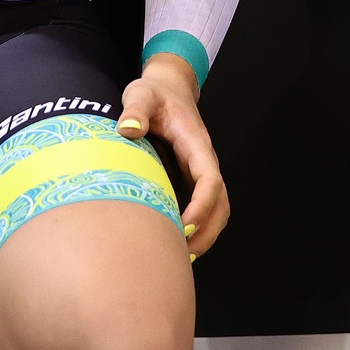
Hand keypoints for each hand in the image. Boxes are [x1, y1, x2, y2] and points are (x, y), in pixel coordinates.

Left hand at [117, 54, 228, 256]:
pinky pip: (202, 209)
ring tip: (181, 260)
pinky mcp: (190, 180)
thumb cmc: (154, 93)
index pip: (210, 180)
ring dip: (205, 236)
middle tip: (183, 256)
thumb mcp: (141, 93)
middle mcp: (204, 162)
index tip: (185, 227)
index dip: (202, 206)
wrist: (167, 89)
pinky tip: (173, 246)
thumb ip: (135, 109)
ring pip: (216, 210)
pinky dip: (196, 230)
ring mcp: (198, 173)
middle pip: (221, 204)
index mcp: (196, 143)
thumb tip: (129, 129)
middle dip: (207, 232)